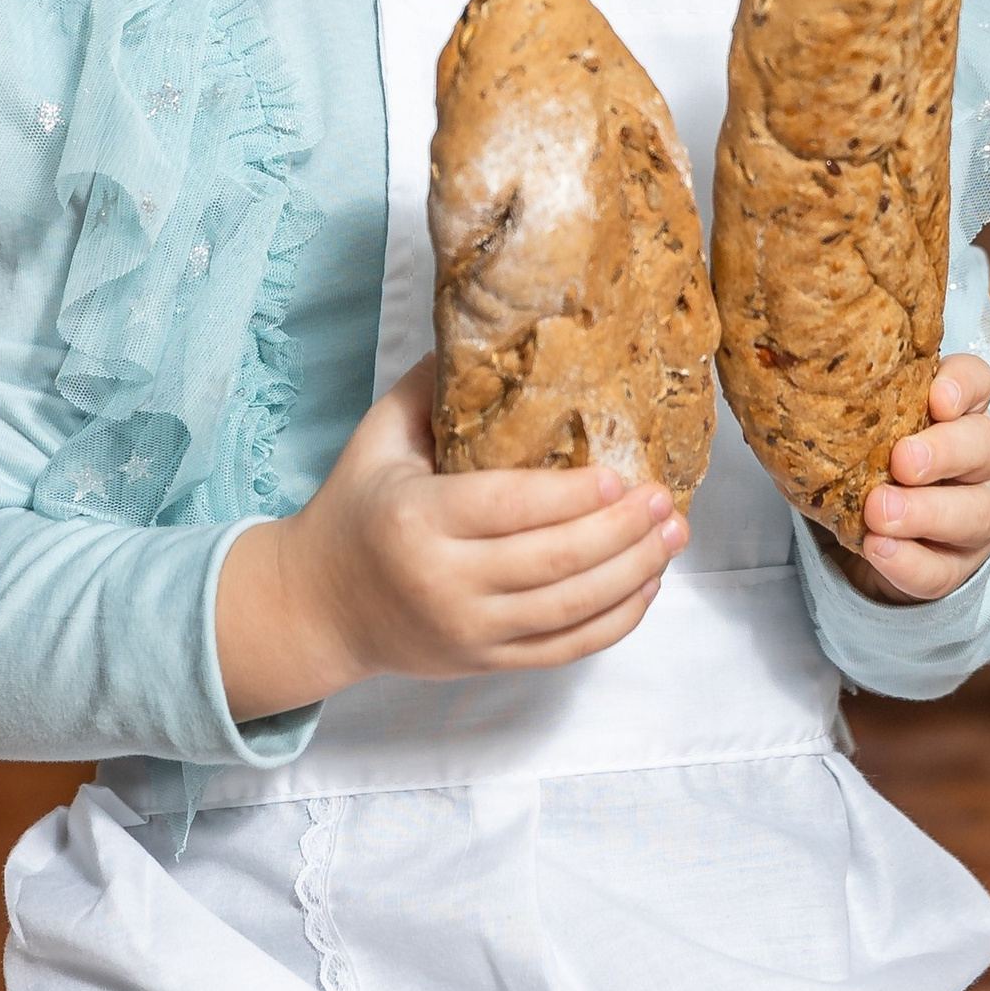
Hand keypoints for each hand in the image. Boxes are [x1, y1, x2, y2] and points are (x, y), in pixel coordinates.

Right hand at [215, 355, 687, 718]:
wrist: (317, 607)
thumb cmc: (355, 510)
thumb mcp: (378, 439)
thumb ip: (431, 388)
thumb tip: (494, 328)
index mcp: (416, 520)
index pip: (509, 508)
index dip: (572, 497)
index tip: (623, 475)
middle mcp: (444, 583)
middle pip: (551, 562)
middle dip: (619, 532)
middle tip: (665, 499)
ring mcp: (469, 631)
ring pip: (568, 610)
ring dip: (632, 574)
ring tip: (672, 536)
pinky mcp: (486, 661)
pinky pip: (564, 649)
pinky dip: (614, 621)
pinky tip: (646, 585)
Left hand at [839, 355, 989, 603]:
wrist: (870, 540)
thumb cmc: (867, 466)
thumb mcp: (861, 433)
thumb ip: (848, 415)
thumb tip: (793, 395)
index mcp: (957, 414)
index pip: (978, 383)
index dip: (963, 386)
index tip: (937, 398)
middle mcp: (978, 461)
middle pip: (986, 445)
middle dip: (944, 451)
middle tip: (901, 461)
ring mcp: (976, 516)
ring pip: (976, 513)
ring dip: (925, 512)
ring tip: (879, 512)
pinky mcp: (958, 566)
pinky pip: (942, 570)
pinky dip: (909, 562)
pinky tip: (879, 550)